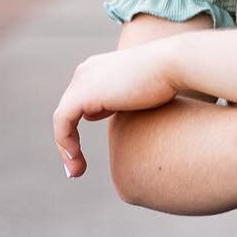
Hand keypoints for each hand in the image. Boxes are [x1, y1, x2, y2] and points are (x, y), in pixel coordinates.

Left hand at [54, 45, 178, 177]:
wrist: (174, 65)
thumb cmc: (169, 80)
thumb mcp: (140, 94)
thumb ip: (123, 105)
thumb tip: (109, 115)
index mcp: (98, 69)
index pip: (80, 103)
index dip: (78, 130)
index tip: (85, 154)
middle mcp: (86, 72)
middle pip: (68, 112)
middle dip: (70, 142)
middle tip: (77, 169)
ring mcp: (82, 81)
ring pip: (62, 119)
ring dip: (67, 149)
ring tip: (76, 171)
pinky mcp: (82, 94)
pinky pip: (62, 123)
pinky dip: (66, 144)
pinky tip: (76, 161)